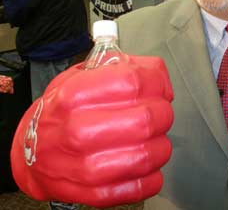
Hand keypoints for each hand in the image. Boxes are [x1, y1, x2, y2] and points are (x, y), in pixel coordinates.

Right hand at [11, 56, 173, 208]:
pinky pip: (143, 185)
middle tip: (158, 113)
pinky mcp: (97, 192)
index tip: (160, 88)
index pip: (135, 81)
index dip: (157, 82)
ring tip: (152, 138)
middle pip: (148, 118)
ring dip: (161, 144)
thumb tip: (157, 73)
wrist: (33, 152)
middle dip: (163, 113)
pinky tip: (144, 162)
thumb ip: (123, 65)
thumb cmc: (64, 111)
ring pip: (150, 154)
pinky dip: (153, 174)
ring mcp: (87, 166)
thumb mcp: (83, 75)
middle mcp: (79, 130)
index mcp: (75, 95)